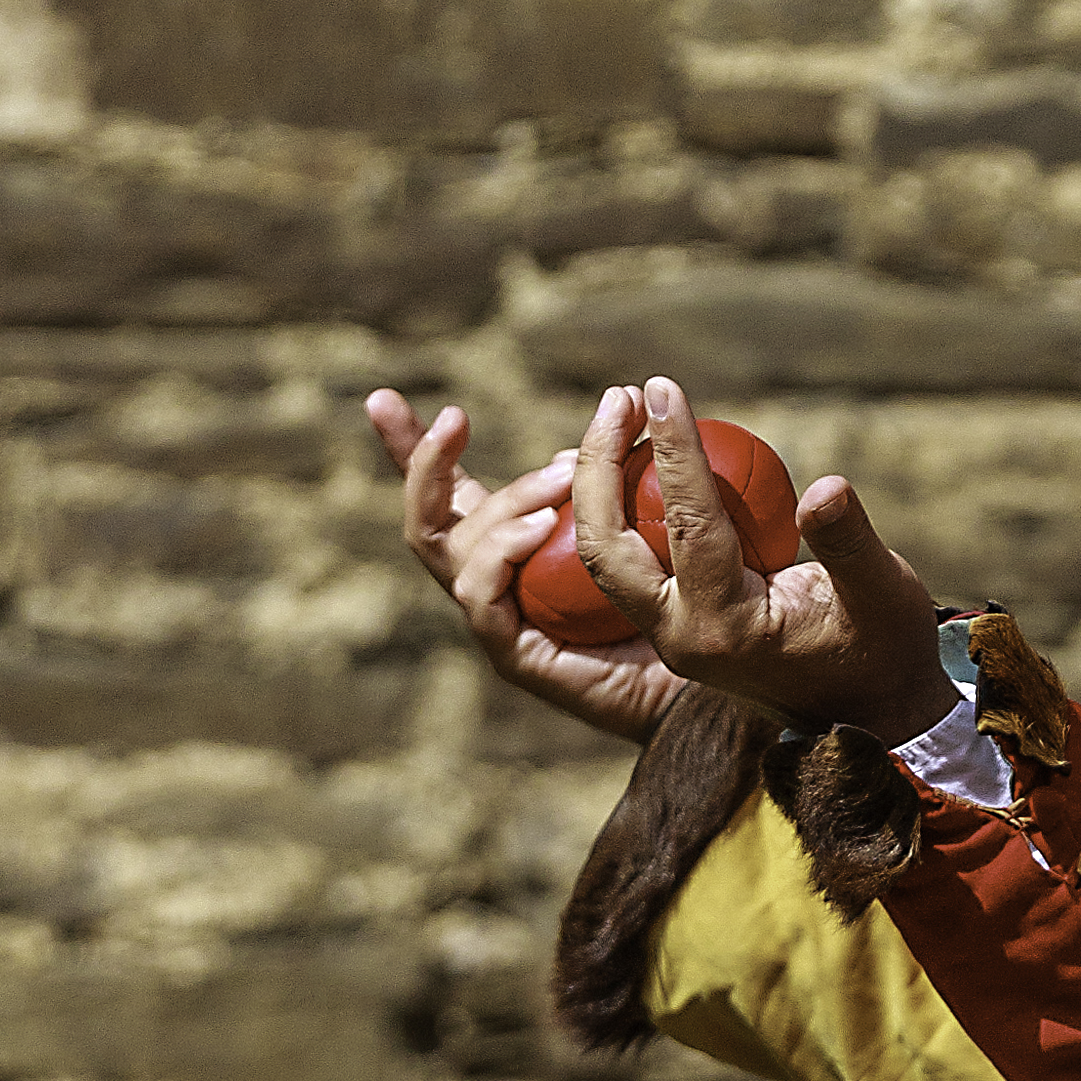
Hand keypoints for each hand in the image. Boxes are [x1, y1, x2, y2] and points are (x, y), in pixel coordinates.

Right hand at [367, 391, 678, 750]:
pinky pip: (480, 598)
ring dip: (505, 502)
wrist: (700, 681)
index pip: (446, 494)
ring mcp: (496, 620)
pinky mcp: (514, 655)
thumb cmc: (677, 595)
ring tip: (565, 475)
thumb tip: (622, 405)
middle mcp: (490, 581)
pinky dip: (502, 554)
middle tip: (457, 417)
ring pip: (456, 549)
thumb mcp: (641, 516)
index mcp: (507, 545)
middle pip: (428, 520)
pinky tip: (543, 527)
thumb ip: (620, 470)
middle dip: (425, 463)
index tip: (381, 399)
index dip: (409, 451)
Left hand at [577, 375, 952, 738]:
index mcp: (724, 629)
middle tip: (624, 393)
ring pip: (603, 554)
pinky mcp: (673, 624)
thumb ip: (850, 542)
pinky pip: (627, 558)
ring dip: (599, 482)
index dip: (674, 450)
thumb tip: (825, 485)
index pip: (687, 524)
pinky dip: (621, 504)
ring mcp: (669, 635)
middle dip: (599, 464)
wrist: (873, 712)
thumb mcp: (886, 593)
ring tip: (624, 409)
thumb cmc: (884, 648)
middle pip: (605, 546)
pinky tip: (636, 453)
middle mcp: (680, 637)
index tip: (665, 387)